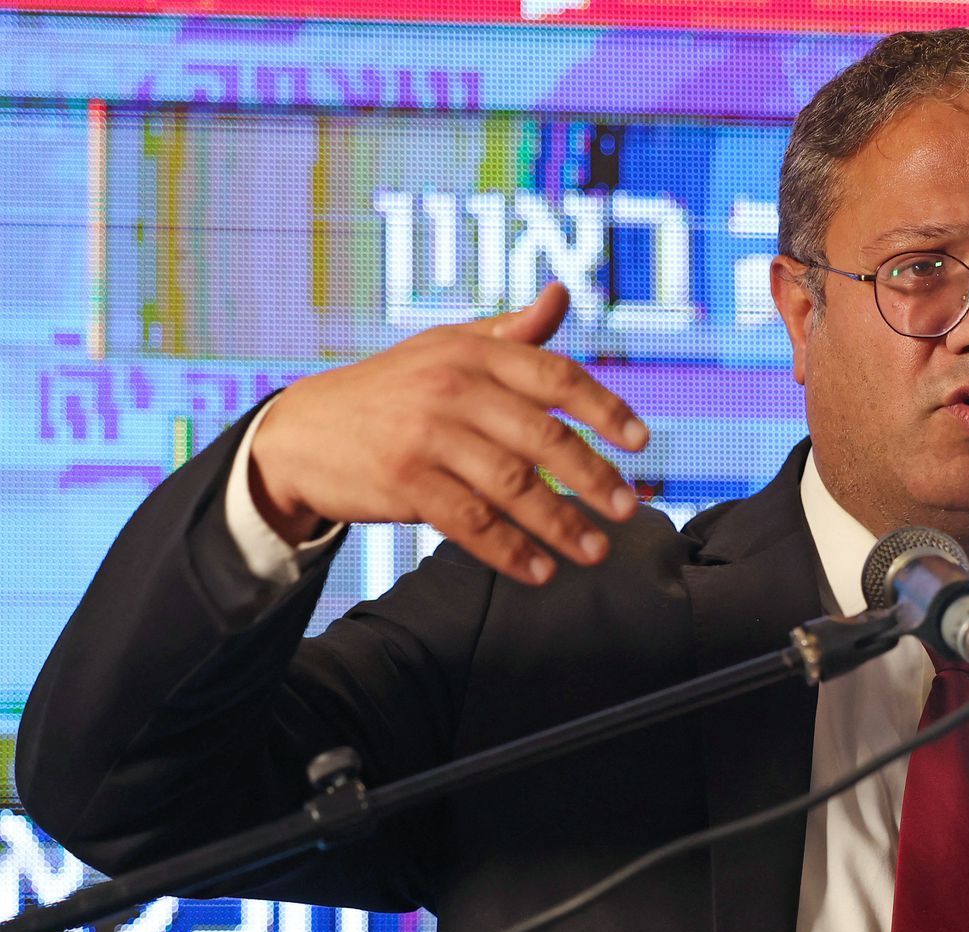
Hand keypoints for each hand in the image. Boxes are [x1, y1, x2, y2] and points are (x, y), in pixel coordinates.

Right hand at [248, 282, 648, 585]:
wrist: (300, 431)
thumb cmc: (392, 388)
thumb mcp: (447, 347)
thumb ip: (511, 332)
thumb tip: (562, 294)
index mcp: (474, 351)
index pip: (556, 376)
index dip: (605, 409)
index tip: (640, 442)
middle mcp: (453, 388)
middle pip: (543, 437)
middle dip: (594, 477)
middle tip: (627, 510)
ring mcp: (426, 435)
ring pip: (512, 485)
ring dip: (560, 524)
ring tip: (594, 551)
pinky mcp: (402, 481)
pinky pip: (469, 522)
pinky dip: (509, 550)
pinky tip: (538, 571)